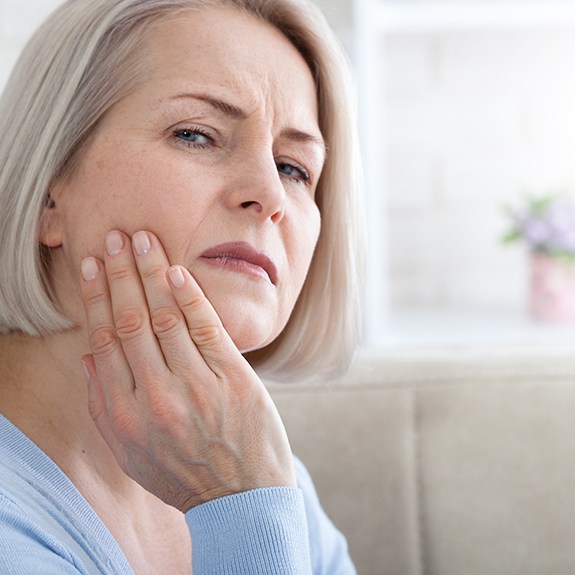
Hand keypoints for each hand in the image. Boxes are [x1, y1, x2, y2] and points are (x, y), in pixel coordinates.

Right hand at [80, 230, 295, 511]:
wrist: (242, 497)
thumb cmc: (182, 471)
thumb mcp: (130, 452)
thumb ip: (104, 404)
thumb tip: (88, 354)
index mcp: (126, 414)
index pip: (105, 340)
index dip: (97, 298)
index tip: (91, 266)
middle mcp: (157, 397)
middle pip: (132, 321)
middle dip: (120, 274)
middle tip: (113, 237)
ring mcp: (197, 386)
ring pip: (167, 318)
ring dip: (152, 274)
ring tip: (142, 240)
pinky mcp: (234, 380)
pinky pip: (207, 329)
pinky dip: (190, 298)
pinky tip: (177, 272)